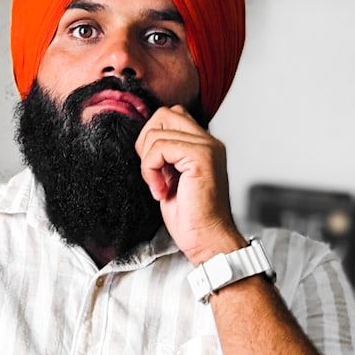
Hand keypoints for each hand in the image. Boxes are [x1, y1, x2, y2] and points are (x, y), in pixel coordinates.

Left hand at [134, 104, 245, 263]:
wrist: (207, 240)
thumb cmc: (191, 216)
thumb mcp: (172, 177)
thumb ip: (166, 155)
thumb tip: (146, 140)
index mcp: (204, 144)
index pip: (171, 115)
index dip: (152, 138)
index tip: (154, 170)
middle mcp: (209, 141)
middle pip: (163, 114)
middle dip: (147, 142)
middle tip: (153, 172)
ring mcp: (207, 147)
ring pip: (156, 132)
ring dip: (148, 162)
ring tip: (160, 186)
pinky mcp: (200, 157)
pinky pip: (159, 148)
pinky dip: (151, 170)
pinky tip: (162, 191)